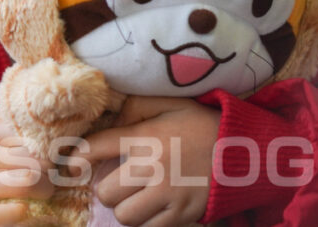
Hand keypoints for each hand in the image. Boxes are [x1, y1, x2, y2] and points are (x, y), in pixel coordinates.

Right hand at [0, 114, 54, 225]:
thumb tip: (9, 112)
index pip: (23, 135)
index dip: (42, 146)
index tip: (48, 155)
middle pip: (30, 159)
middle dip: (48, 170)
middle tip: (51, 177)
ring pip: (23, 184)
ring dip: (42, 189)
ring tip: (44, 192)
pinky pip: (0, 214)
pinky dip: (17, 212)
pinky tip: (24, 210)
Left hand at [66, 96, 220, 226]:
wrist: (247, 153)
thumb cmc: (203, 125)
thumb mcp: (170, 104)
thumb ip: (135, 106)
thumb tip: (109, 118)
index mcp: (145, 137)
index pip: (94, 148)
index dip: (75, 158)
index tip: (70, 164)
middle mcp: (153, 168)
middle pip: (105, 191)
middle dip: (106, 187)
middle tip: (116, 181)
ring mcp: (169, 195)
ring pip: (124, 215)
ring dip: (124, 208)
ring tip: (133, 197)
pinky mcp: (184, 215)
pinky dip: (145, 222)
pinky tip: (151, 209)